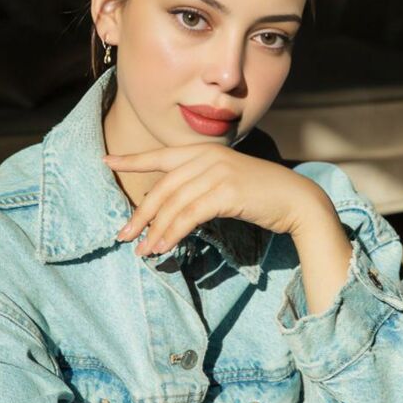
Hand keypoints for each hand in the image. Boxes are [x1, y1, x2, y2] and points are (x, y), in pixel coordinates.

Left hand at [102, 143, 322, 255]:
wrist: (296, 200)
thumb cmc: (261, 195)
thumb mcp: (226, 181)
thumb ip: (199, 184)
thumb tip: (169, 208)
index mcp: (204, 151)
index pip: (161, 155)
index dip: (132, 159)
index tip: (106, 160)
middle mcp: (208, 157)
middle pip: (162, 187)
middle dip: (140, 214)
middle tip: (123, 234)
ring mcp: (217, 172)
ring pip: (173, 204)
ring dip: (155, 231)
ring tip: (143, 250)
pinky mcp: (226, 192)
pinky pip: (190, 215)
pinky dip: (173, 233)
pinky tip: (164, 247)